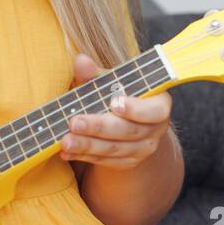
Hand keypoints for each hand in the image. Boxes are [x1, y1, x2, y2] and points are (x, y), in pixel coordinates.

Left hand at [59, 52, 172, 170]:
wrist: (126, 120)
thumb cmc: (117, 93)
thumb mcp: (109, 82)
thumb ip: (96, 73)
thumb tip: (81, 61)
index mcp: (158, 103)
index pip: (156, 110)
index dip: (136, 109)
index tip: (114, 103)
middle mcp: (155, 129)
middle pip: (128, 131)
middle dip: (99, 127)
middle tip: (74, 122)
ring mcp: (142, 149)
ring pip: (114, 149)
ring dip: (87, 145)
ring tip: (65, 140)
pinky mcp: (127, 163)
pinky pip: (105, 161)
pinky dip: (83, 156)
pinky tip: (65, 152)